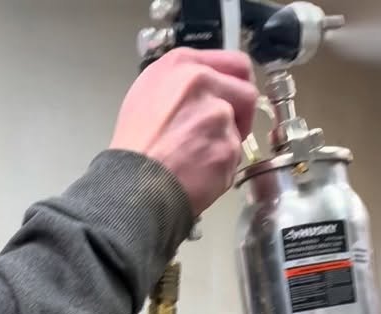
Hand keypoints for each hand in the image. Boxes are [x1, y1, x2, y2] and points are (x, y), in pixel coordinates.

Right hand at [110, 48, 257, 215]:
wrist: (133, 184)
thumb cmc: (134, 145)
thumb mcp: (147, 93)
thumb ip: (182, 83)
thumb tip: (206, 89)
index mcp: (182, 64)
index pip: (235, 63)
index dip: (239, 84)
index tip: (236, 100)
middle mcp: (203, 82)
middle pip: (247, 94)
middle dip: (242, 116)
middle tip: (223, 134)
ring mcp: (218, 115)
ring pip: (238, 130)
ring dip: (224, 145)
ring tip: (197, 160)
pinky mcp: (227, 147)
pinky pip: (234, 159)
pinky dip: (220, 170)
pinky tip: (198, 175)